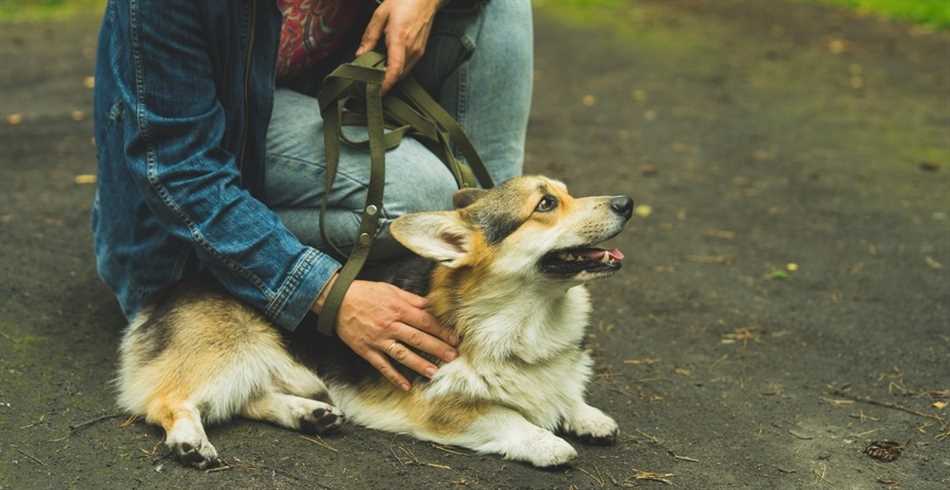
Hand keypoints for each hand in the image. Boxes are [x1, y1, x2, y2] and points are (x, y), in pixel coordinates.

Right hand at [316, 278, 458, 390]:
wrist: (337, 299)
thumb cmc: (366, 293)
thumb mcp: (391, 290)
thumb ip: (412, 300)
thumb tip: (432, 305)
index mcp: (398, 308)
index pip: (426, 321)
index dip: (442, 330)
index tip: (455, 338)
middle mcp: (390, 325)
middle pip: (418, 338)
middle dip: (437, 348)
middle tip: (453, 357)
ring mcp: (378, 339)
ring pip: (402, 354)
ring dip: (419, 364)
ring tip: (434, 373)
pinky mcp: (366, 350)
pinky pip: (382, 365)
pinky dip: (394, 376)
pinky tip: (405, 386)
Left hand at [356, 0, 442, 93]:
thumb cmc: (405, 0)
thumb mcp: (381, 13)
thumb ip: (370, 36)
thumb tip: (360, 54)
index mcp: (400, 38)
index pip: (394, 69)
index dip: (385, 84)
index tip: (375, 92)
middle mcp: (412, 48)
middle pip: (398, 76)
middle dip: (384, 83)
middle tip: (369, 84)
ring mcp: (418, 51)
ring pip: (403, 73)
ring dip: (391, 77)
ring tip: (375, 77)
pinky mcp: (421, 51)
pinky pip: (408, 67)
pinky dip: (397, 70)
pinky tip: (387, 67)